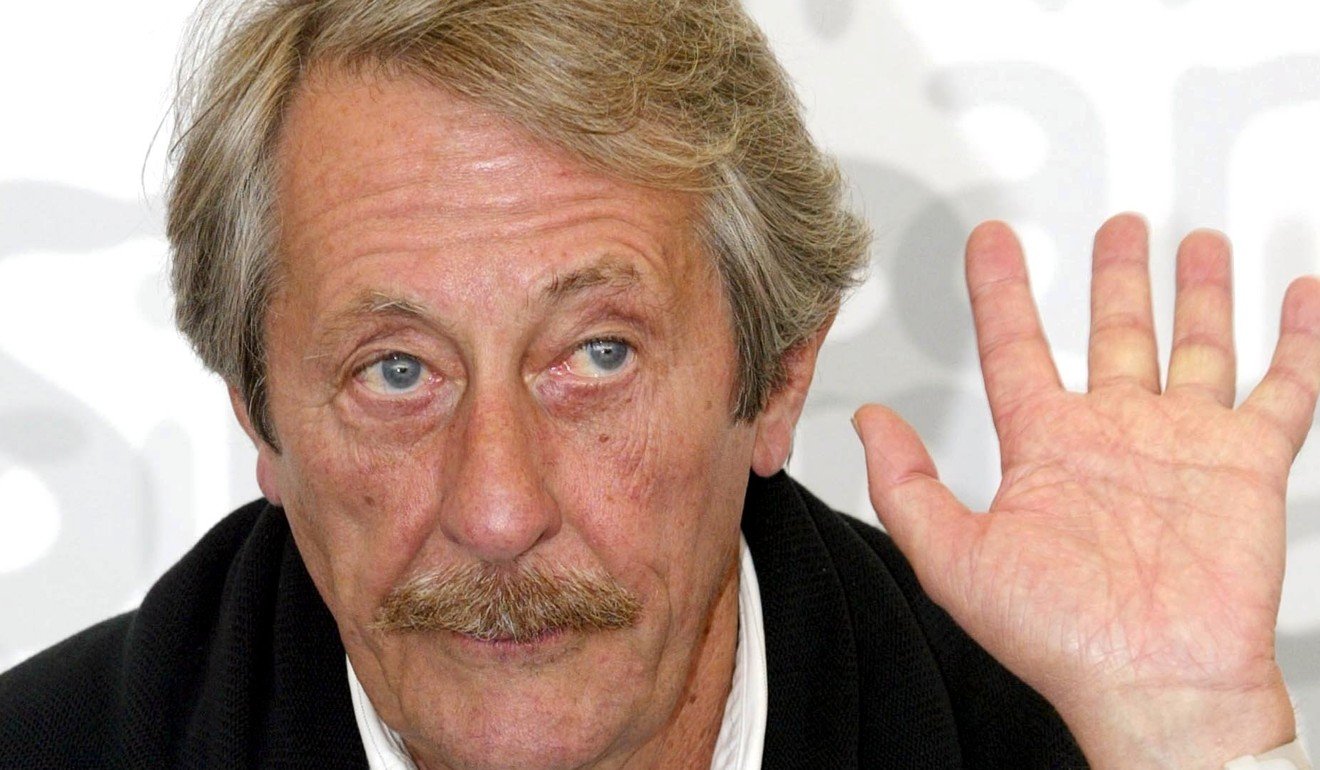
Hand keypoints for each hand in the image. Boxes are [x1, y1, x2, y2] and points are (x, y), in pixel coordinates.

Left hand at [854, 214, 1319, 767]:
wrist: (1155, 685)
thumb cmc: (1061, 638)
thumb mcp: (954, 558)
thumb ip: (906, 488)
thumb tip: (869, 426)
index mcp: (1047, 448)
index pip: (1015, 345)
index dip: (1001, 289)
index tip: (991, 241)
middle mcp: (1114, 436)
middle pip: (1113, 333)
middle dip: (1116, 277)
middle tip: (1117, 227)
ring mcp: (1183, 445)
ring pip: (1194, 347)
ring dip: (1196, 294)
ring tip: (1195, 244)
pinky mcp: (1246, 464)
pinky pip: (1283, 388)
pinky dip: (1297, 341)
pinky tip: (1299, 297)